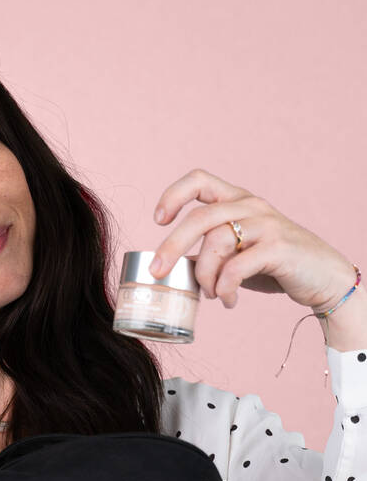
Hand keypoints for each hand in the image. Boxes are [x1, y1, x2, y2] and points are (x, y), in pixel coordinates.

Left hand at [149, 168, 356, 311]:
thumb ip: (209, 250)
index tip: (158, 220)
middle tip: (158, 271)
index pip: (200, 180)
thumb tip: (172, 264)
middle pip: (199, 218)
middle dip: (172, 246)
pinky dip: (225, 288)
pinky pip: (236, 268)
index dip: (174, 195)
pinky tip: (228, 300)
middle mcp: (251, 206)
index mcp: (238, 200)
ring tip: (213, 294)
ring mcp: (266, 224)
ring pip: (215, 243)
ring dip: (205, 276)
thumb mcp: (237, 251)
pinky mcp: (278, 248)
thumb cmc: (274, 264)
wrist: (323, 277)